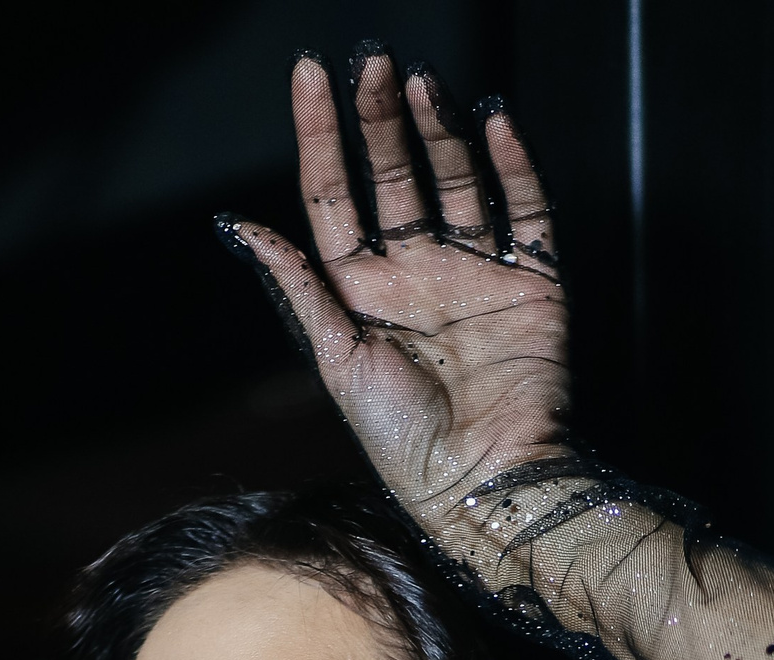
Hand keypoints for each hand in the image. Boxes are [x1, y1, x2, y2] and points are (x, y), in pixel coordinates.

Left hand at [225, 51, 570, 534]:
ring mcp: (475, 274)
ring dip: (439, 130)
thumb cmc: (403, 443)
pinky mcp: (532, 284)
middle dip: (381, 119)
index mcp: (365, 294)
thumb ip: (299, 288)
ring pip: (455, 181)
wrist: (480, 484)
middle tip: (371, 61)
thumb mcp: (336, 361)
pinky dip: (512, 165)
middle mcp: (418, 275)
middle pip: (396, 176)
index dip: (322, 136)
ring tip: (421, 84)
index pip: (337, 197)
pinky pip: (524, 210)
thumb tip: (241, 227)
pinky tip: (492, 123)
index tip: (308, 76)